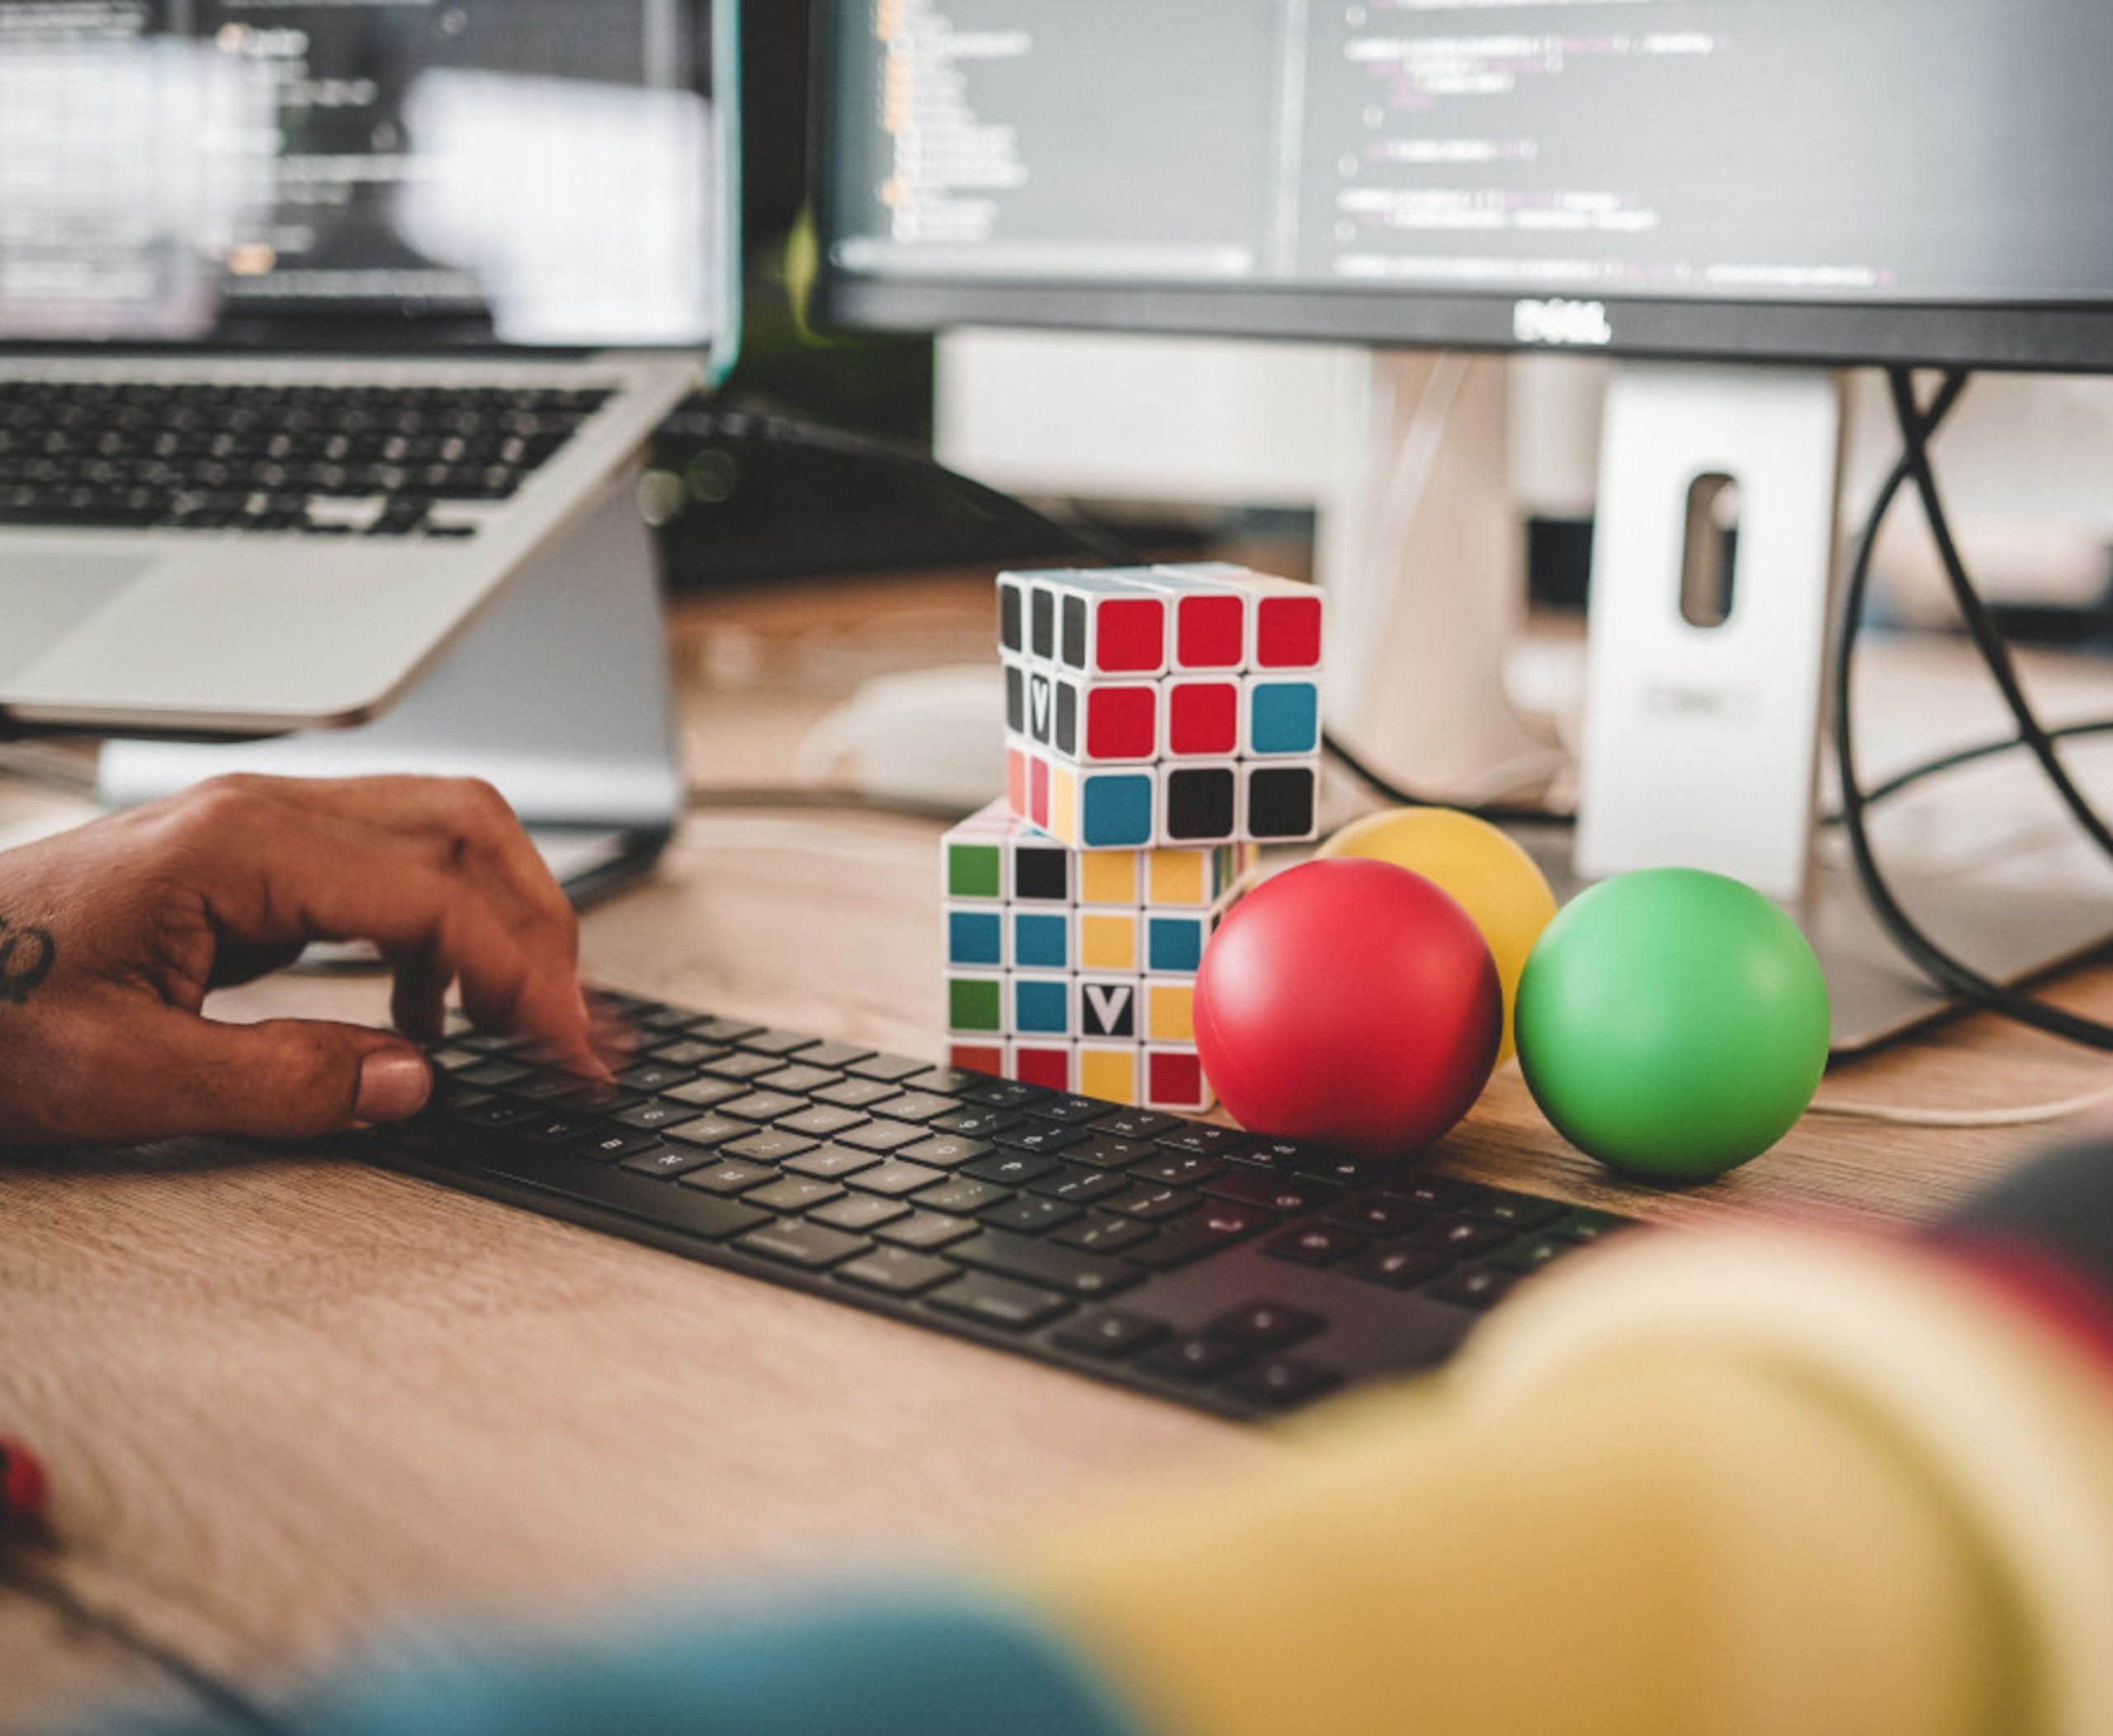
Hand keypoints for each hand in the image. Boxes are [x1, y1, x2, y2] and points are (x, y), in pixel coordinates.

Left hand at [0, 773, 606, 1148]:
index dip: (524, 979)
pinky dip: (447, 928)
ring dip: (508, 916)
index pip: (438, 899)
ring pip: (444, 831)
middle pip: (468, 831)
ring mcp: (262, 825)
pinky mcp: (256, 856)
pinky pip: (392, 864)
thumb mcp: (125, 1081)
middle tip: (576, 1031)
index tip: (573, 1051)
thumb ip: (282, 1085)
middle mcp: (264, 813)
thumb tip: (415, 1083)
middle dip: (544, 929)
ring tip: (530, 1016)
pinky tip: (432, 1007)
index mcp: (242, 849)